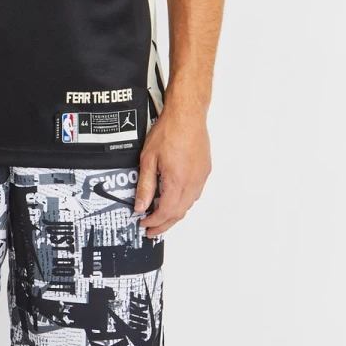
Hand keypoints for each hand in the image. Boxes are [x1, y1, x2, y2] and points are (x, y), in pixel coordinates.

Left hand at [133, 100, 210, 237]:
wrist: (187, 115)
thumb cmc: (169, 131)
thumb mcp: (148, 159)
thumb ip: (145, 185)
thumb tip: (141, 205)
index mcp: (177, 181)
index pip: (165, 211)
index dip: (154, 222)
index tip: (144, 224)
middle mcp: (192, 182)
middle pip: (179, 213)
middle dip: (164, 224)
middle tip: (152, 230)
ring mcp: (201, 177)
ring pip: (188, 205)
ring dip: (174, 214)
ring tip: (160, 217)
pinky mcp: (204, 171)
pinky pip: (195, 194)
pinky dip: (183, 202)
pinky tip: (174, 200)